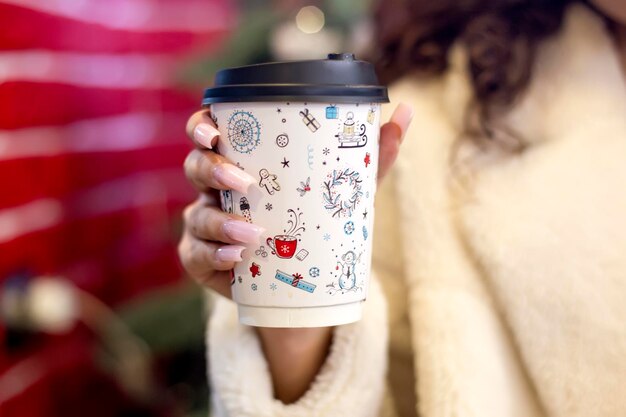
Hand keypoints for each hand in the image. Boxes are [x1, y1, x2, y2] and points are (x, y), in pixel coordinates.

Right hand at [178, 103, 412, 402]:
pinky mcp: (204, 262)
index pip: (209, 133)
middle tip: (244, 181)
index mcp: (242, 162)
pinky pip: (197, 256)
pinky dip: (216, 257)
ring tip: (252, 234)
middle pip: (195, 168)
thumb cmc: (316, 222)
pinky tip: (237, 259)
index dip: (202, 125)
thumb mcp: (344, 189)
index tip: (214, 129)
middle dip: (212, 169)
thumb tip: (405, 111)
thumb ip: (370, 156)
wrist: (304, 281)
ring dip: (219, 222)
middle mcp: (217, 190)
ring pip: (196, 215)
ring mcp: (206, 226)